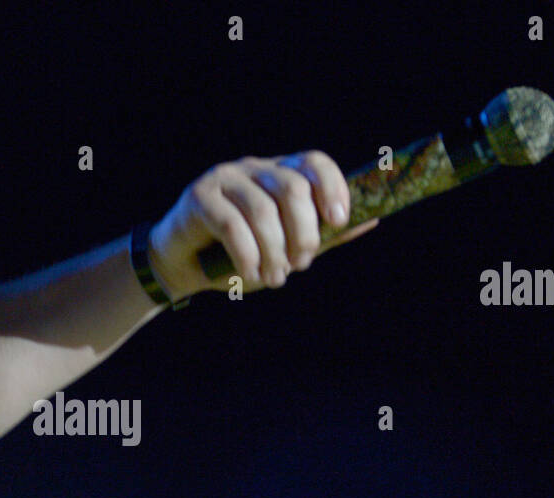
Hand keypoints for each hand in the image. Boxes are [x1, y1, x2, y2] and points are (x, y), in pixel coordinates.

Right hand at [147, 150, 378, 299]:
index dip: (332, 187)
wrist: (182, 267)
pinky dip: (247, 255)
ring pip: (262, 209)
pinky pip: (231, 224)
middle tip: (301, 264)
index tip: (338, 221)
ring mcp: (224, 179)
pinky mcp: (199, 197)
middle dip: (303, 231)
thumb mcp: (285, 247)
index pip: (314, 163)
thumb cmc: (238, 256)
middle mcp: (253, 168)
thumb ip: (323, 236)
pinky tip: (250, 275)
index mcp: (279, 173)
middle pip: (292, 187)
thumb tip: (370, 221)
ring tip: (274, 278)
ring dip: (274, 251)